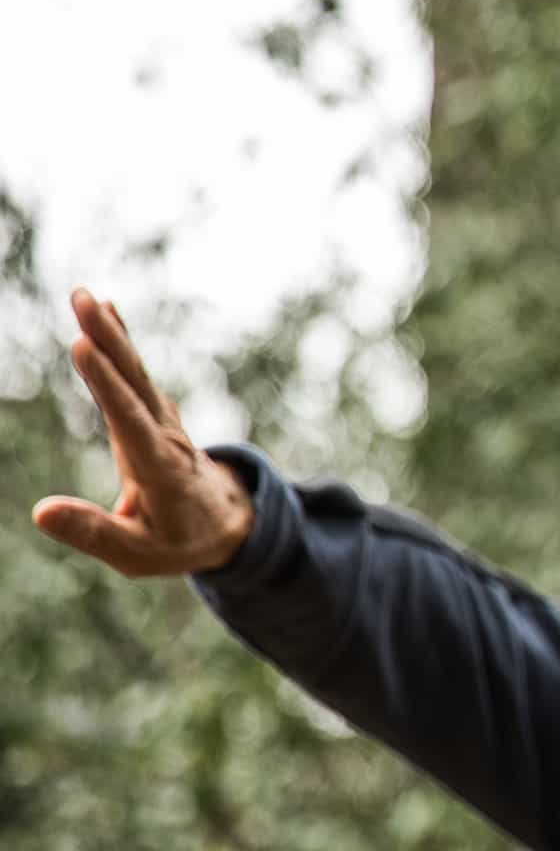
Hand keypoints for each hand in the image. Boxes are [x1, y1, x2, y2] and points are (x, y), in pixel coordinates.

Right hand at [30, 289, 254, 577]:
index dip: (106, 384)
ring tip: (85, 296)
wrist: (228, 525)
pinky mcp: (155, 414)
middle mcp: (164, 436)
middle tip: (81, 299)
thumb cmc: (179, 543)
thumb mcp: (136, 554)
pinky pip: (136, 373)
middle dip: (109, 340)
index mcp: (160, 469)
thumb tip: (40, 512)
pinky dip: (121, 342)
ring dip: (112, 333)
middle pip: (134, 382)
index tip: (81, 346)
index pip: (129, 420)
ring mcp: (163, 421)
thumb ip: (92, 532)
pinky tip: (106, 312)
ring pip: (135, 372)